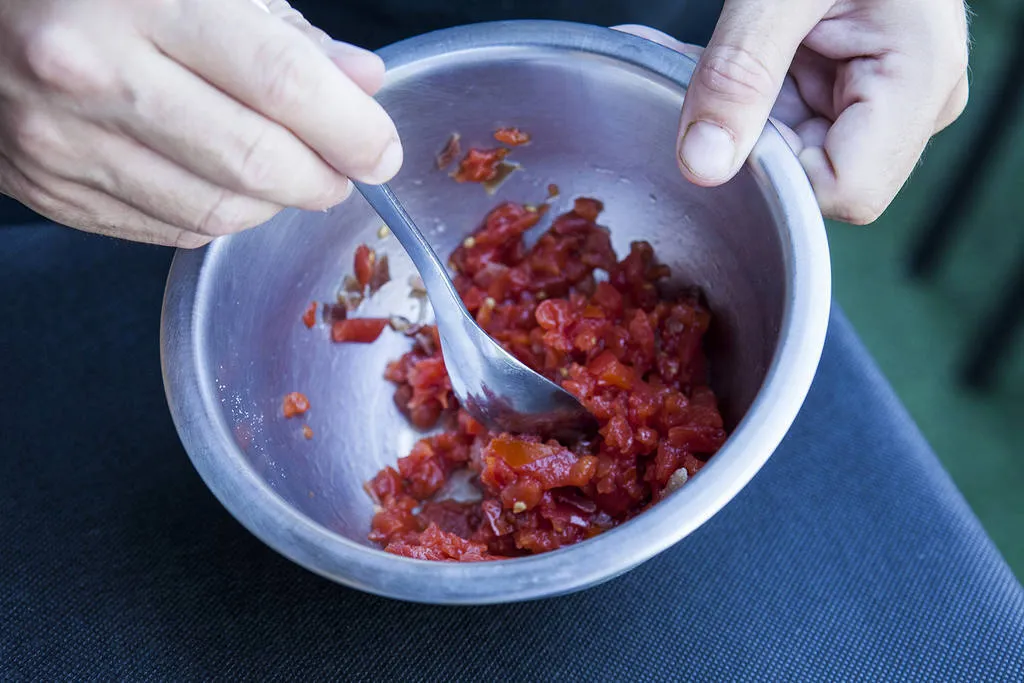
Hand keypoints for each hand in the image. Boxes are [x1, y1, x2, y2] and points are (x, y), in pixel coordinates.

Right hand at [0, 0, 399, 246]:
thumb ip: (283, 32)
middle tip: (345, 168)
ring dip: (275, 202)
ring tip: (287, 171)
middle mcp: (91, 71)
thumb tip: (363, 82)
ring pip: (216, 211)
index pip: (280, 83)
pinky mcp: (49, 188)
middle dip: (323, 178)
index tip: (380, 150)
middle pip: (254, 163)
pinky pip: (169, 228)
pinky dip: (220, 215)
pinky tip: (225, 181)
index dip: (351, 128)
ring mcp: (61, 139)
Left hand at [617, 0, 968, 224]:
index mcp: (920, 81)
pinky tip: (702, 61)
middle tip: (688, 81)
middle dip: (741, 137)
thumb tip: (703, 164)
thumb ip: (741, 73)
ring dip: (732, 112)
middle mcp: (913, 103)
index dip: (776, 174)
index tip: (721, 132)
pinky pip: (787, 112)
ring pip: (790, 146)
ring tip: (689, 60)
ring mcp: (885, 96)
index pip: (845, 190)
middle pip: (815, 173)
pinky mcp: (854, 83)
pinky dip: (740, 91)